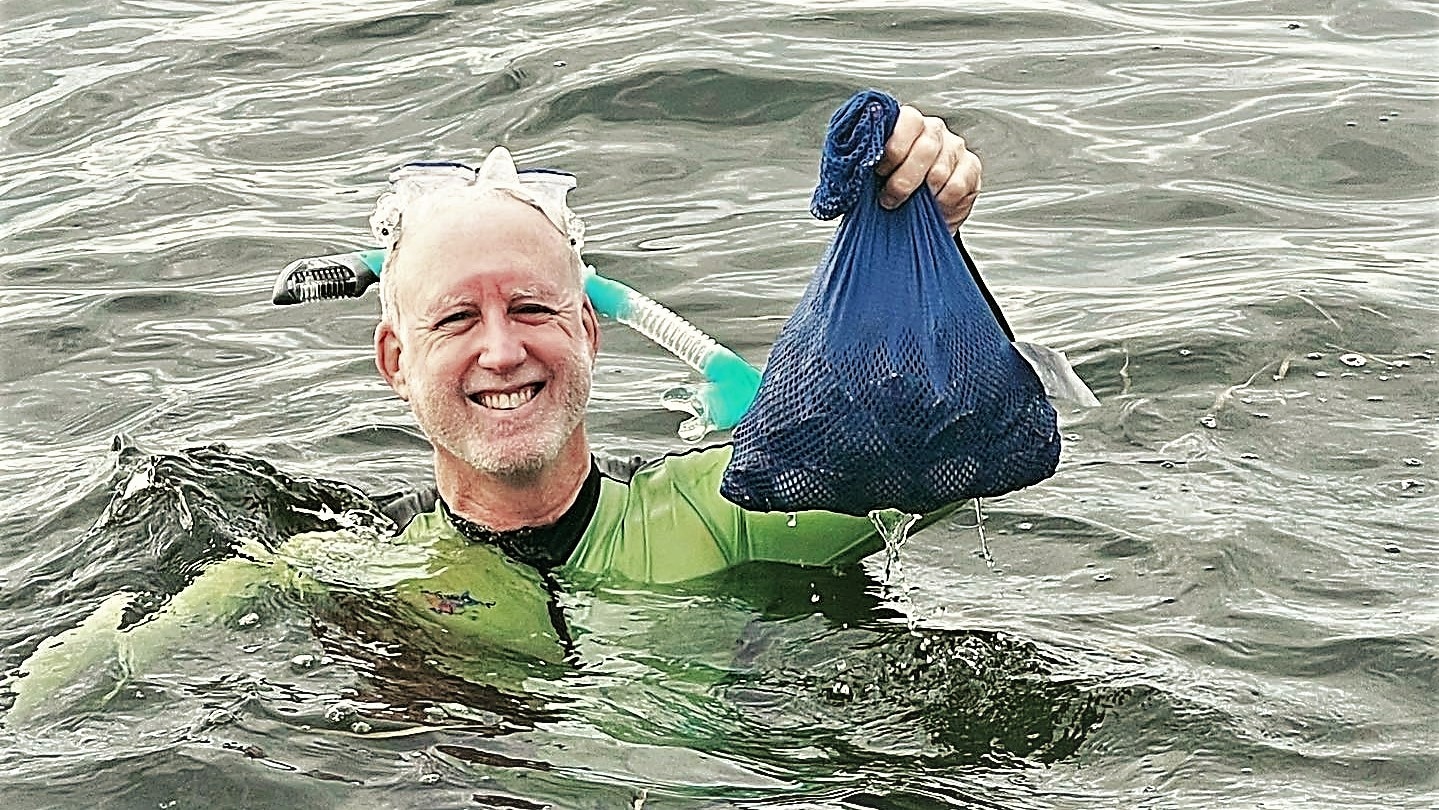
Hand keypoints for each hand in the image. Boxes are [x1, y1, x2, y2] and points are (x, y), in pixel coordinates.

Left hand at [875, 105, 981, 233]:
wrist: (915, 212)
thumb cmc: (889, 187)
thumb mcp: (873, 175)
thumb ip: (868, 163)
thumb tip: (857, 164)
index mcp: (907, 123)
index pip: (908, 120)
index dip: (894, 148)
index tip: (879, 171)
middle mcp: (933, 130)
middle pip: (925, 148)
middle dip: (904, 180)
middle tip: (889, 199)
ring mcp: (954, 147)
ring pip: (940, 170)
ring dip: (921, 195)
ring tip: (910, 205)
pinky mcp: (971, 167)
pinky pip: (956, 186)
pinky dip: (941, 202)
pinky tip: (932, 206)